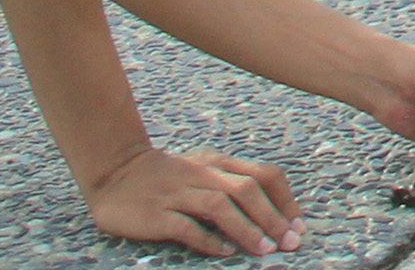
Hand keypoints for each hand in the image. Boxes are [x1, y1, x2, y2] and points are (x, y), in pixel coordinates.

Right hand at [83, 140, 301, 256]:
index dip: (285, 201)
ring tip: (264, 249)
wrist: (116, 171)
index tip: (298, 226)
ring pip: (220, 205)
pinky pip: (187, 226)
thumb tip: (272, 216)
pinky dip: (208, 239)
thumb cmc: (168, 176)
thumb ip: (232, 184)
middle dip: (273, 217)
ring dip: (246, 228)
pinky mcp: (156, 213)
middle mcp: (202, 173)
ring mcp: (178, 192)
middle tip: (289, 242)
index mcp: (218, 162)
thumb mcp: (203, 169)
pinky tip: (225, 252)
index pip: (264, 174)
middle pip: (247, 189)